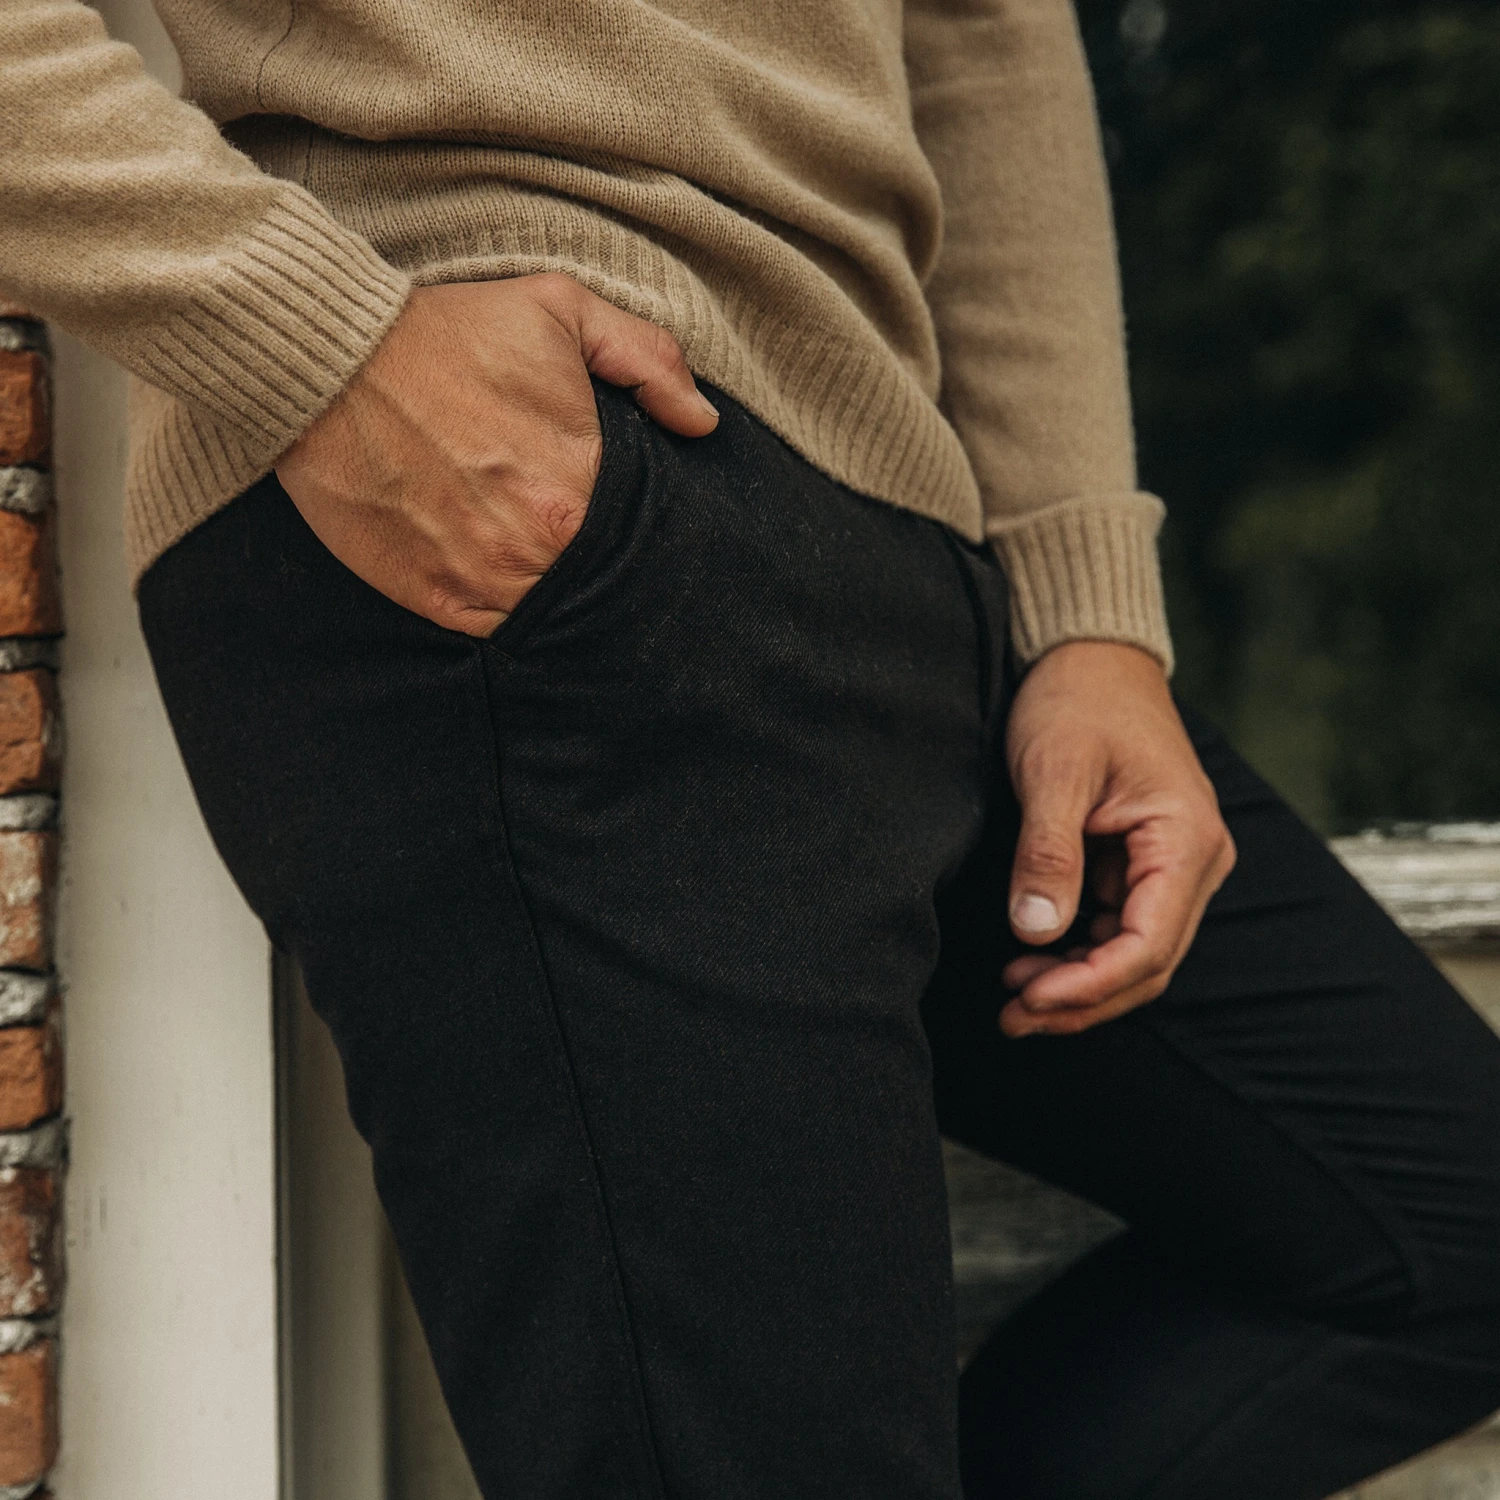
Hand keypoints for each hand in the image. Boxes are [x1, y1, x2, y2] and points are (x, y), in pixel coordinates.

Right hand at [275, 274, 718, 633]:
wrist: (331, 362)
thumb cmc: (447, 332)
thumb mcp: (559, 310)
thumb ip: (648, 359)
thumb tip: (703, 422)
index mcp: (581, 487)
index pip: (640, 535)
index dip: (641, 531)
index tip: (632, 521)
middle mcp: (537, 547)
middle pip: (597, 582)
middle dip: (603, 568)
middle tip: (596, 550)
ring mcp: (483, 581)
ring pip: (550, 614)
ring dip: (559, 597)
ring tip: (555, 570)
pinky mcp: (433, 600)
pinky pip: (494, 633)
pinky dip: (508, 617)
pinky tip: (512, 589)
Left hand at [999, 641, 1235, 1037]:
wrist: (1091, 658)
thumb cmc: (1077, 701)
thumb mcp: (1054, 771)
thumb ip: (1048, 852)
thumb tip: (1036, 932)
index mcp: (1186, 840)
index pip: (1148, 944)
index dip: (1090, 985)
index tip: (1031, 1001)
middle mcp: (1193, 863)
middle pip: (1145, 964)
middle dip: (1080, 1000)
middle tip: (1010, 1018)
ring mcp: (1171, 867)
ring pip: (1132, 955)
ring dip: (1076, 985)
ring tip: (1011, 998)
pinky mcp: (1141, 866)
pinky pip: (1116, 929)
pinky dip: (1076, 955)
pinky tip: (1028, 963)